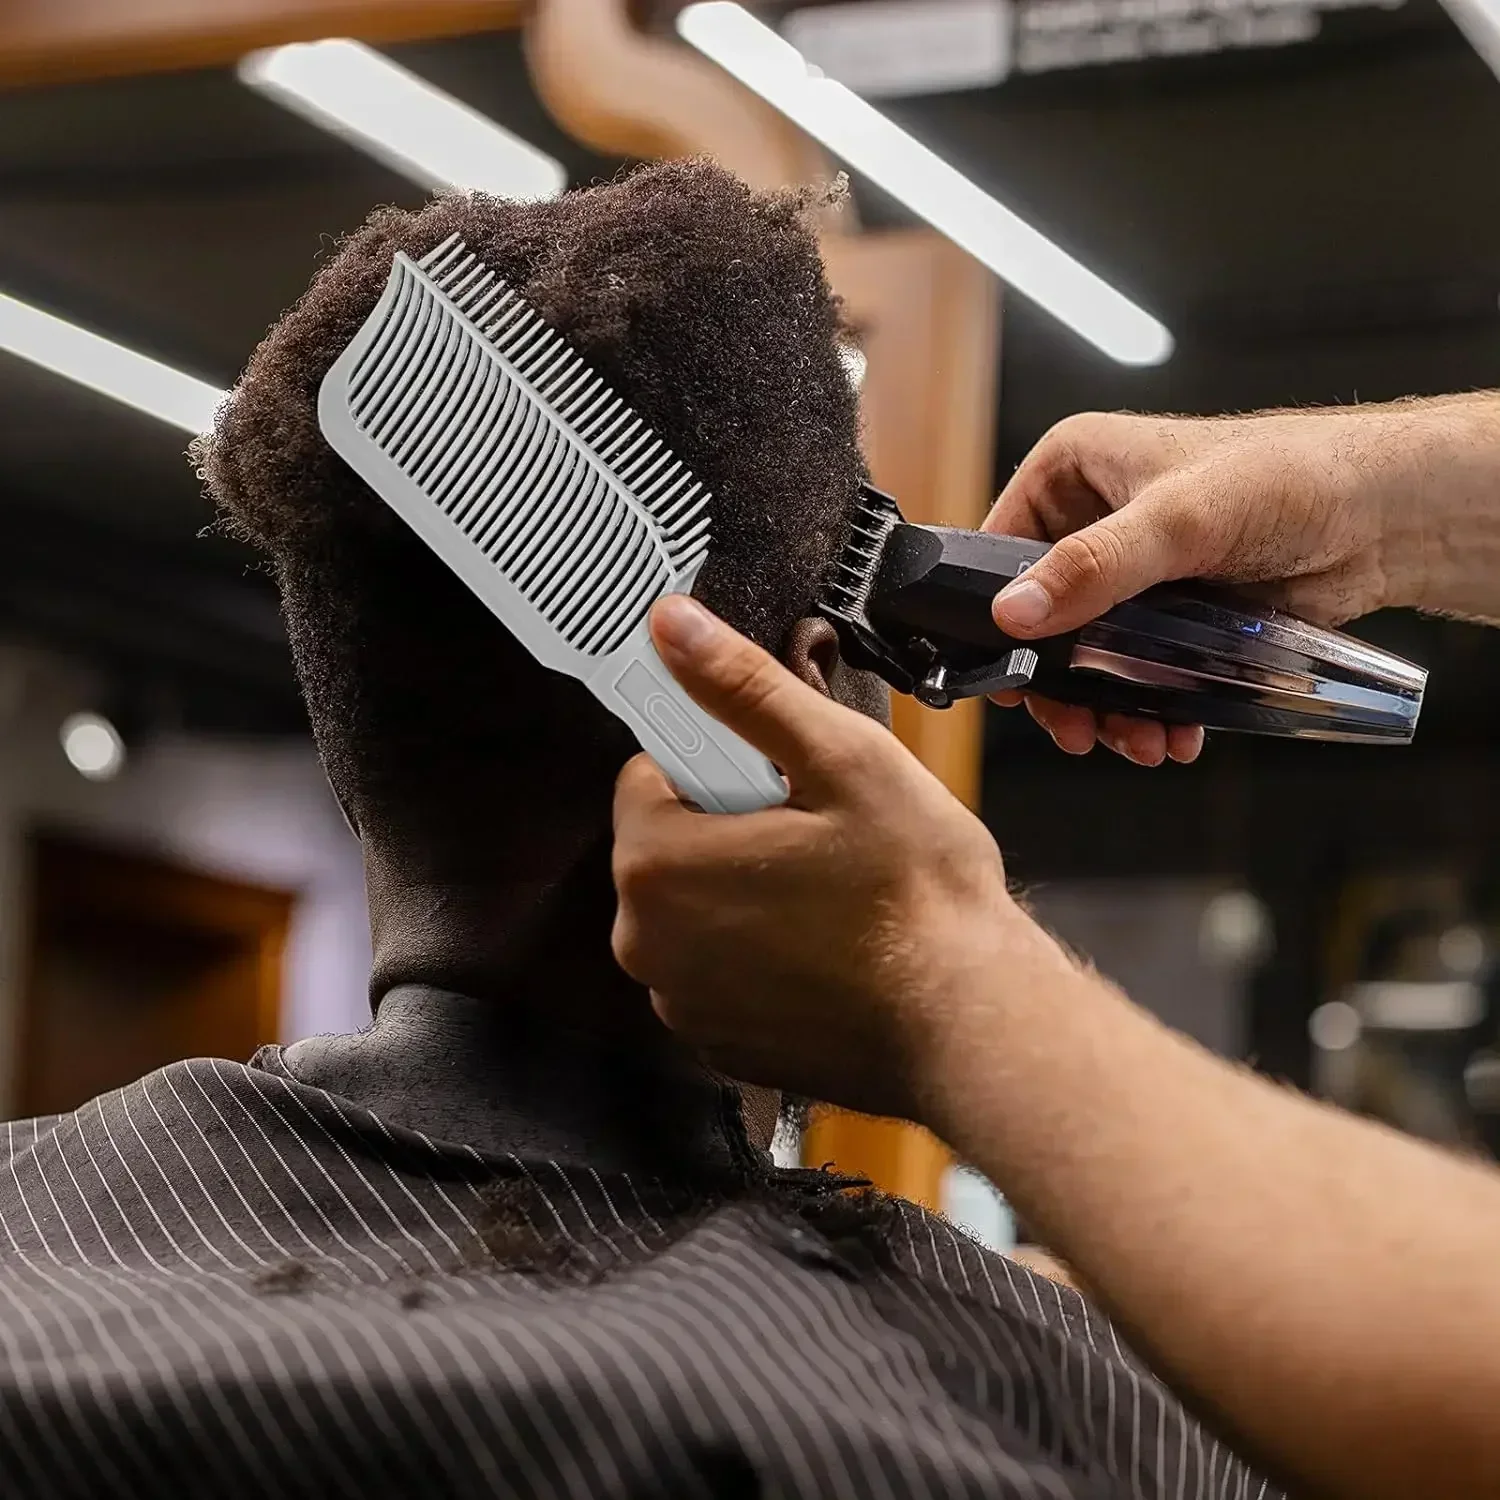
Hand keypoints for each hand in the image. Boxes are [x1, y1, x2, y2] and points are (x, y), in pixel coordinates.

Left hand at [612, 594, 1079, 1123]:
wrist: (971, 1021)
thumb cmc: (918, 896)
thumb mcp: (839, 758)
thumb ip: (742, 688)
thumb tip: (673, 626)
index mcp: (657, 865)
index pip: (648, 771)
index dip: (720, 759)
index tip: (780, 778)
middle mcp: (646, 943)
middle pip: (667, 842)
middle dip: (729, 825)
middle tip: (816, 833)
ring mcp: (680, 1000)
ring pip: (694, 906)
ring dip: (742, 890)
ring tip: (828, 893)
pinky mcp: (717, 1041)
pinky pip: (717, 966)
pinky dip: (757, 952)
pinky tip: (825, 947)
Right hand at [985, 408, 1406, 765]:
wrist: (1383, 516)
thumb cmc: (1290, 477)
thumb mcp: (1178, 520)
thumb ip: (1092, 568)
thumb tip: (1012, 613)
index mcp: (1072, 470)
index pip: (997, 549)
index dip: (994, 615)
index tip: (1008, 676)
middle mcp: (1093, 518)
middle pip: (1041, 618)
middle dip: (1061, 684)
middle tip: (1076, 729)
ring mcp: (1132, 572)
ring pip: (1088, 655)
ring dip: (1108, 708)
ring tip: (1139, 741)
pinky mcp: (1171, 613)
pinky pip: (1137, 671)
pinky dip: (1150, 708)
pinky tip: (1173, 733)